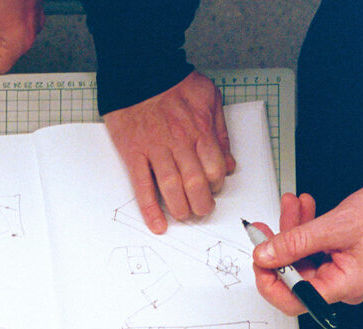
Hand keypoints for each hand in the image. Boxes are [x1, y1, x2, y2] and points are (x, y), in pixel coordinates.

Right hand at [104, 71, 235, 233]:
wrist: (138, 70)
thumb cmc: (172, 84)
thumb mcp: (209, 98)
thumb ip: (220, 132)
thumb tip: (228, 163)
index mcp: (199, 129)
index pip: (214, 168)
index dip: (216, 184)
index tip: (213, 188)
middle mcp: (179, 142)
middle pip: (195, 183)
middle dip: (201, 204)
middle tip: (201, 210)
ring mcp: (155, 150)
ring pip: (171, 188)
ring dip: (180, 208)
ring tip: (184, 215)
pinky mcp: (134, 154)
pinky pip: (142, 186)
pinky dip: (150, 209)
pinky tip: (157, 224)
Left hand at [252, 185, 362, 309]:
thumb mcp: (338, 225)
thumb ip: (298, 241)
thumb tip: (266, 255)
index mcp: (343, 286)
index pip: (294, 300)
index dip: (270, 283)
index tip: (258, 261)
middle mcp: (341, 283)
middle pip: (294, 276)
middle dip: (277, 249)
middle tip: (262, 231)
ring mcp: (341, 269)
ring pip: (302, 257)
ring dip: (291, 231)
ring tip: (288, 206)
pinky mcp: (341, 254)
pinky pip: (314, 246)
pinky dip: (305, 227)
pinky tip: (302, 208)